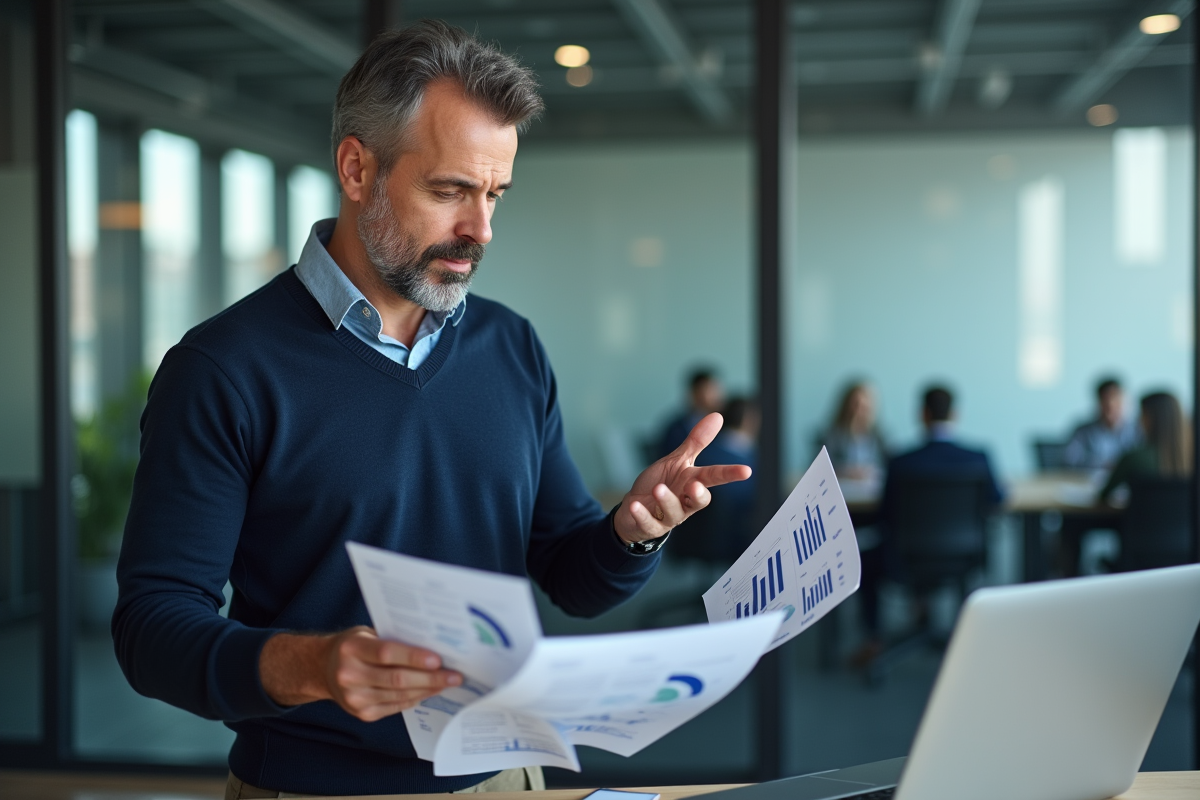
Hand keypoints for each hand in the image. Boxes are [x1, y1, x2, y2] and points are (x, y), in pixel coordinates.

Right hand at [259, 626, 461, 721]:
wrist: (322, 669)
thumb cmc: (352, 646)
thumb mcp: (366, 634)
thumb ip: (393, 639)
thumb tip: (432, 644)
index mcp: (351, 649)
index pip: (387, 654)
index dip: (414, 657)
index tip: (439, 659)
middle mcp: (349, 675)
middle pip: (397, 679)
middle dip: (431, 678)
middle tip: (455, 675)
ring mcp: (354, 698)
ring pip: (400, 695)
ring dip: (428, 690)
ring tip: (447, 683)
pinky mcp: (362, 714)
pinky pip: (396, 706)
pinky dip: (416, 698)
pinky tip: (429, 690)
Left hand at [614, 412, 752, 543]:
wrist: (633, 508)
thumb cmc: (660, 483)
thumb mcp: (677, 460)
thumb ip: (697, 442)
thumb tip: (718, 416)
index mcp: (692, 483)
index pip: (714, 477)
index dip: (729, 474)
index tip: (746, 471)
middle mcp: (684, 502)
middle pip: (699, 501)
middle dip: (698, 494)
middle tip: (694, 484)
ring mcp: (668, 516)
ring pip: (673, 512)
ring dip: (666, 500)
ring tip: (658, 489)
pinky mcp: (649, 526)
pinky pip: (647, 523)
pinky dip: (641, 514)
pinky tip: (635, 506)